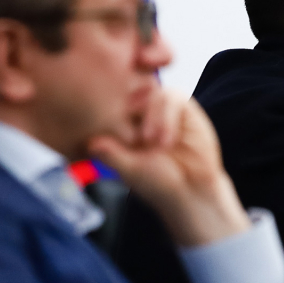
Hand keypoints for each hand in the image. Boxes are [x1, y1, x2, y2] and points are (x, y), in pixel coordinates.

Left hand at [88, 89, 248, 246]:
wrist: (192, 191)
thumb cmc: (158, 183)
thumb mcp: (131, 169)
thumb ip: (112, 155)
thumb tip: (91, 144)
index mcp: (123, 125)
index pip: (110, 103)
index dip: (108, 109)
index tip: (115, 133)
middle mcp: (142, 113)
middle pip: (130, 91)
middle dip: (131, 111)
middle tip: (135, 139)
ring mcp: (163, 109)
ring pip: (151, 92)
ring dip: (152, 116)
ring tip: (152, 142)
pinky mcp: (183, 109)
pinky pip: (172, 98)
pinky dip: (167, 118)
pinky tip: (167, 141)